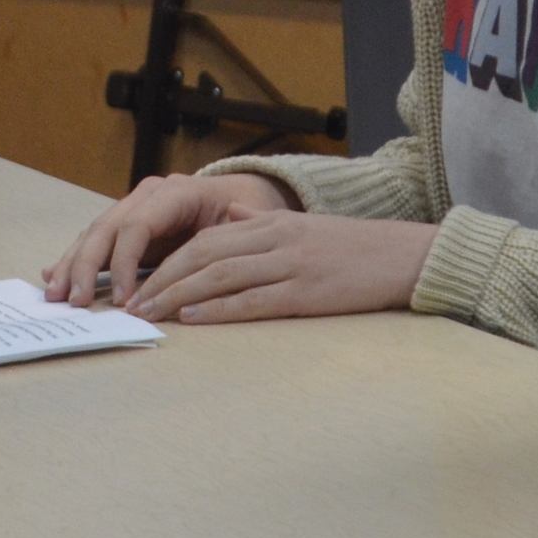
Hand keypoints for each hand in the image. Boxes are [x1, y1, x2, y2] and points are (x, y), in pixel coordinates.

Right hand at [42, 172, 290, 305]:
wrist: (237, 198)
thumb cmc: (241, 215)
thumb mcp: (241, 224)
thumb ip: (224, 239)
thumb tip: (210, 260)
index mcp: (175, 192)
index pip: (137, 225)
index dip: (125, 263)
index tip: (123, 300)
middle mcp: (147, 195)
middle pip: (106, 228)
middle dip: (86, 265)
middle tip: (74, 300)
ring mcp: (132, 207)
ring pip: (94, 233)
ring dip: (72, 265)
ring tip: (55, 293)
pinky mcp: (125, 224)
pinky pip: (95, 240)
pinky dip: (74, 259)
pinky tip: (54, 275)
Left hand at [122, 210, 438, 324]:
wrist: (405, 255)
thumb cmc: (353, 249)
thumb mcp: (302, 229)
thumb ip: (261, 225)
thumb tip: (226, 219)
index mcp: (270, 222)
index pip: (205, 238)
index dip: (167, 261)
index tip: (140, 282)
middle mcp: (274, 238)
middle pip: (204, 255)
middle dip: (163, 279)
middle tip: (132, 303)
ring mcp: (291, 264)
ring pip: (221, 276)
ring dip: (179, 295)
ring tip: (151, 313)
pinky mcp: (308, 291)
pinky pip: (254, 300)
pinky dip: (219, 309)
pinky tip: (194, 318)